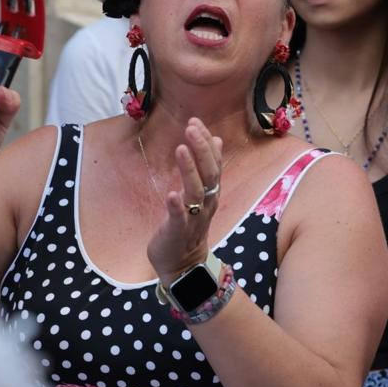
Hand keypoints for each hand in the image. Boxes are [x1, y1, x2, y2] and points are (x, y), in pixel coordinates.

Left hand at [146, 118, 224, 284]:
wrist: (183, 265)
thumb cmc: (188, 225)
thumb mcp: (201, 194)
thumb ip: (207, 168)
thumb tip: (216, 139)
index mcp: (211, 193)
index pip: (213, 162)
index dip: (206, 142)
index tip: (196, 121)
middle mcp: (206, 203)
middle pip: (209, 174)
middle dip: (201, 149)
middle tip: (191, 127)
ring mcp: (193, 218)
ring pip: (196, 192)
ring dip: (189, 169)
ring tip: (181, 148)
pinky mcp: (178, 232)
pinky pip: (180, 218)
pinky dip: (177, 206)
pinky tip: (171, 193)